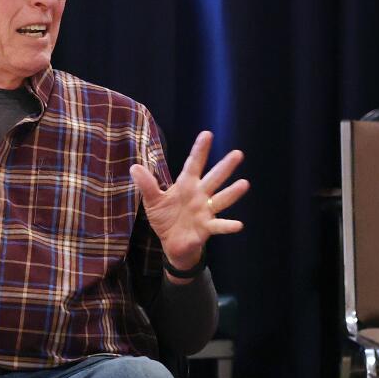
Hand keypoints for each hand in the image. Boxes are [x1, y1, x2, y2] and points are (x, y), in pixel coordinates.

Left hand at [130, 130, 247, 270]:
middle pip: (213, 179)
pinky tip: (239, 225)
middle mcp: (200, 195)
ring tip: (244, 184)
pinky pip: (219, 226)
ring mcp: (205, 211)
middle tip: (238, 154)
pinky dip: (227, 226)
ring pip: (221, 199)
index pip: (193, 164)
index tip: (207, 134)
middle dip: (225, 167)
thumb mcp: (153, 201)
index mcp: (186, 185)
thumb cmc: (165, 218)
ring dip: (232, 193)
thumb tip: (134, 167)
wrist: (171, 243)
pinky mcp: (206, 228)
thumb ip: (147, 185)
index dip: (200, 150)